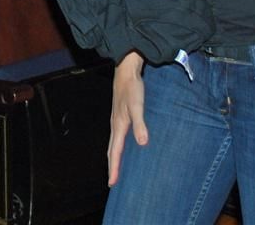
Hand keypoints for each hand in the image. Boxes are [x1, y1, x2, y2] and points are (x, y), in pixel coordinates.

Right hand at [107, 52, 146, 186]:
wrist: (126, 71)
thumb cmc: (132, 88)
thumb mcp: (137, 106)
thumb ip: (140, 124)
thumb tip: (142, 143)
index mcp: (118, 126)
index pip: (115, 152)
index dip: (114, 168)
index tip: (112, 183)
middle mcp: (115, 125)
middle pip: (112, 150)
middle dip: (112, 166)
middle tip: (112, 181)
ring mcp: (117, 121)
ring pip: (114, 144)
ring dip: (115, 157)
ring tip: (117, 168)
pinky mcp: (121, 116)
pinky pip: (118, 137)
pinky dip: (119, 147)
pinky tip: (125, 147)